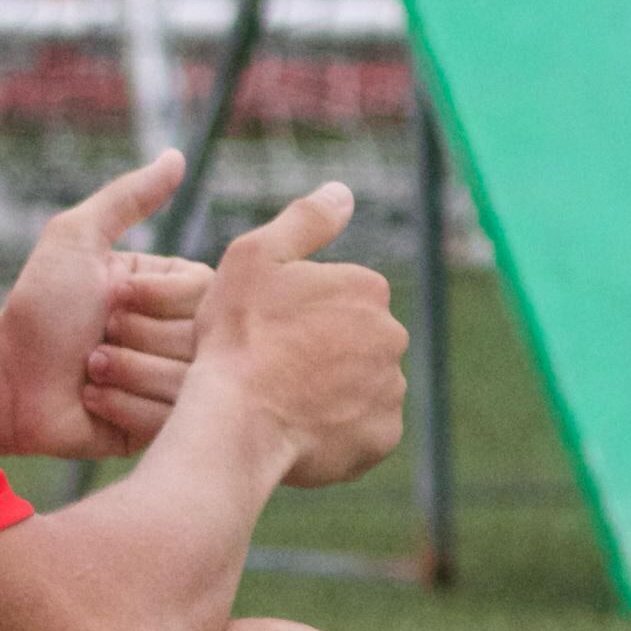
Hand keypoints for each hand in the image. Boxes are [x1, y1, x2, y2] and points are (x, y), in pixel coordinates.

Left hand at [0, 152, 216, 459]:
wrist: (6, 380)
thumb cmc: (38, 306)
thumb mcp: (76, 239)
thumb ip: (128, 198)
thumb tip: (176, 155)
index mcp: (168, 291)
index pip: (207, 291)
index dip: (159, 298)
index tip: (113, 299)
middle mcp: (178, 336)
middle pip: (200, 337)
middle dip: (136, 337)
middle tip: (95, 338)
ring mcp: (172, 385)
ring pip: (187, 381)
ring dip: (126, 372)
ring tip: (89, 369)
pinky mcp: (158, 429)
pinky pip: (168, 418)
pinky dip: (123, 406)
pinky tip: (92, 400)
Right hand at [193, 182, 405, 487]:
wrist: (237, 421)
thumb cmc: (239, 336)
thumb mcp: (255, 257)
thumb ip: (305, 220)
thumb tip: (343, 191)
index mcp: (367, 288)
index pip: (341, 298)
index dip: (299, 314)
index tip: (267, 331)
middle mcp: (392, 336)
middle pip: (356, 342)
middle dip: (323, 353)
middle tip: (274, 369)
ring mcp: (390, 390)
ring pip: (360, 386)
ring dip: (331, 392)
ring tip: (283, 402)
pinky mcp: (382, 438)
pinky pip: (361, 430)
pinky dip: (337, 431)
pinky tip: (299, 429)